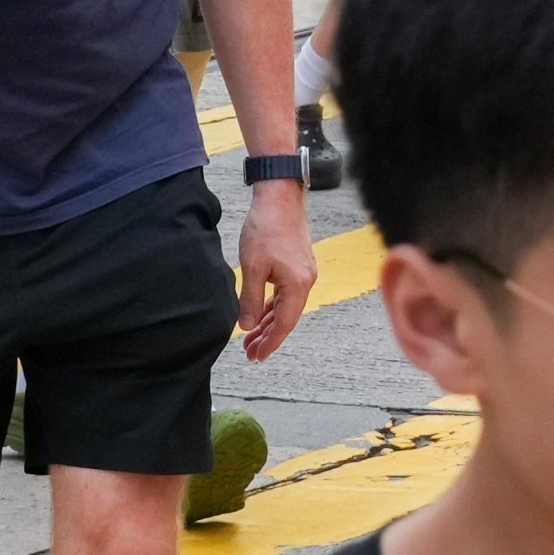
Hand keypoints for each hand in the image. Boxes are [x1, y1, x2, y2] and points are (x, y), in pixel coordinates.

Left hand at [234, 180, 318, 358]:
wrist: (280, 198)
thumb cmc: (266, 229)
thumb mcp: (252, 268)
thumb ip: (251, 300)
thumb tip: (247, 326)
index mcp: (297, 284)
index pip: (284, 323)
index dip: (270, 342)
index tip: (257, 357)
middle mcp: (306, 281)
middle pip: (287, 318)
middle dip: (268, 336)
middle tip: (249, 352)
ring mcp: (304, 272)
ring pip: (287, 306)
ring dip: (269, 322)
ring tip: (251, 337)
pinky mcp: (298, 264)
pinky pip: (287, 294)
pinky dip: (274, 306)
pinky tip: (261, 313)